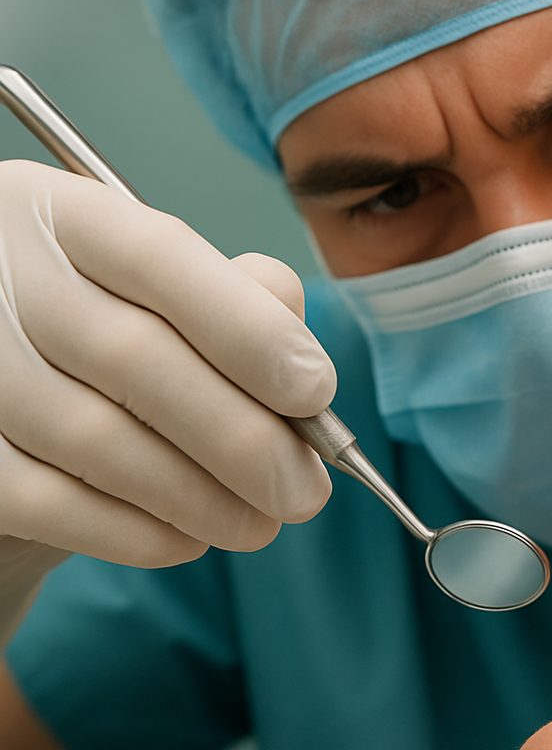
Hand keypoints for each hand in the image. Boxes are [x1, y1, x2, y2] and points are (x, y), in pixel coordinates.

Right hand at [0, 161, 335, 637]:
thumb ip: (238, 300)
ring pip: (94, 438)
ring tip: (259, 524)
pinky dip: (132, 530)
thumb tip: (300, 362)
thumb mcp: (165, 294)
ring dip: (198, 495)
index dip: (249, 330)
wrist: (9, 396)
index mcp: (60, 215)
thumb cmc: (112, 334)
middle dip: (242, 437)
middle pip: (133, 356)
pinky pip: (45, 501)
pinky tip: (186, 539)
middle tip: (304, 491)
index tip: (317, 393)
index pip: (161, 257)